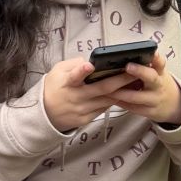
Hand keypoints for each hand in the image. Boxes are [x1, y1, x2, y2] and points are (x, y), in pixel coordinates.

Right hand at [41, 53, 180, 132]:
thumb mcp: (57, 72)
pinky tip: (126, 93)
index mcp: (66, 83)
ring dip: (123, 91)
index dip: (81, 71)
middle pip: (102, 89)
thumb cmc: (53, 88)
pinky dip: (115, 100)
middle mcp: (76, 97)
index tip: (89, 65)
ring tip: (137, 80)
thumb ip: (73, 64)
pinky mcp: (87, 119)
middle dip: (120, 80)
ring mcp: (82, 110)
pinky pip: (104, 108)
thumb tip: (92, 62)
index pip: (74, 76)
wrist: (44, 115)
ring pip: (107, 100)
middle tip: (135, 70)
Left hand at [110, 51, 180, 126]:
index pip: (160, 62)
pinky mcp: (149, 112)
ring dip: (121, 92)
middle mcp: (159, 85)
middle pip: (151, 77)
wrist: (173, 105)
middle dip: (139, 71)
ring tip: (107, 88)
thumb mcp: (157, 72)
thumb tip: (124, 54)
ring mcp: (155, 99)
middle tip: (127, 66)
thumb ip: (147, 64)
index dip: (156, 57)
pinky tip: (110, 99)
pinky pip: (132, 108)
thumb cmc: (158, 84)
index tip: (151, 53)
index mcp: (160, 72)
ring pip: (136, 96)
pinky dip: (120, 103)